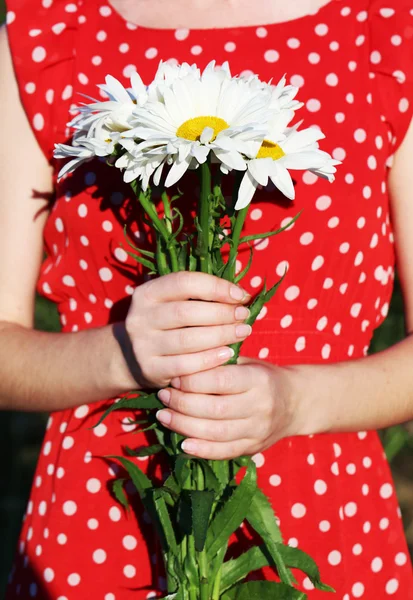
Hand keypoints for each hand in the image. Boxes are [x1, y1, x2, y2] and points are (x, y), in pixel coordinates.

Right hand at [121, 272, 251, 389]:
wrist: (133, 357)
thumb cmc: (166, 324)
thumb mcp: (172, 303)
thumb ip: (199, 296)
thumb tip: (240, 294)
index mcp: (147, 293)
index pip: (184, 282)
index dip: (215, 287)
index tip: (240, 295)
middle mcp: (140, 317)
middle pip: (186, 312)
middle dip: (222, 313)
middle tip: (243, 316)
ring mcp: (143, 345)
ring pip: (188, 339)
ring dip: (221, 335)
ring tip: (242, 332)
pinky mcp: (151, 369)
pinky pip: (186, 365)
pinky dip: (211, 359)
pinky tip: (228, 354)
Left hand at [156, 358, 310, 459]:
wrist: (296, 403)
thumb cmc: (263, 376)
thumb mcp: (248, 362)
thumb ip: (220, 363)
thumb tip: (182, 361)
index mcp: (258, 380)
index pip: (221, 381)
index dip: (193, 380)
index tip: (174, 377)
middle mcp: (260, 407)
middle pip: (215, 409)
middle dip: (183, 403)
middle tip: (163, 395)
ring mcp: (258, 431)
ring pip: (216, 433)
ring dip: (184, 426)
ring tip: (164, 416)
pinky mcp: (253, 447)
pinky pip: (224, 452)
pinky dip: (201, 450)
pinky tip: (182, 443)